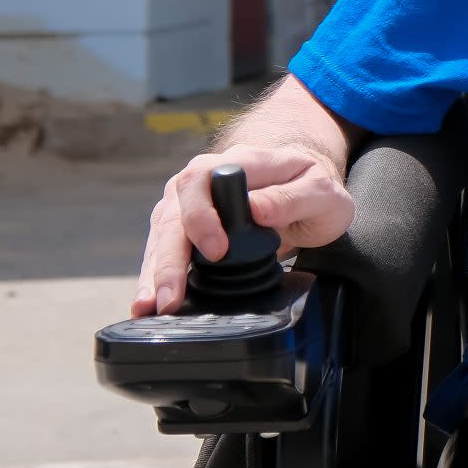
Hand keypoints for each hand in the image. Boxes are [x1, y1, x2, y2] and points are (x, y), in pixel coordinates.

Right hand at [132, 145, 355, 316]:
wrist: (304, 185)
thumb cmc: (313, 187)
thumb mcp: (321, 191)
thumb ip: (292, 197)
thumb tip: (256, 209)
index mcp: (240, 161)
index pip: (205, 179)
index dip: (202, 215)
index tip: (216, 251)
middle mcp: (206, 177)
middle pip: (175, 212)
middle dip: (169, 257)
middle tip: (170, 296)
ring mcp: (190, 199)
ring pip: (162, 233)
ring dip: (155, 271)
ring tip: (150, 306)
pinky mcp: (184, 223)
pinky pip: (162, 247)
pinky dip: (154, 274)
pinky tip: (146, 301)